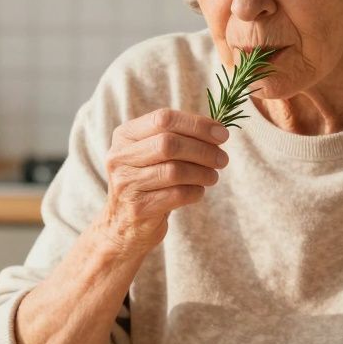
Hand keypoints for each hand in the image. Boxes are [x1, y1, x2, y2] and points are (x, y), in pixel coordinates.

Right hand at [98, 108, 229, 255]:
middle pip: (169, 144)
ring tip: (212, 176)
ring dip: (202, 173)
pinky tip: (198, 191)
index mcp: (125, 135)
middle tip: (222, 159)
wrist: (124, 224)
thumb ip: (178, 137)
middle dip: (203, 150)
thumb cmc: (148, 181)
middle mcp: (120, 157)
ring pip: (175, 171)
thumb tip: (217, 131)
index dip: (197, 124)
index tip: (222, 134)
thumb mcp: (153, 153)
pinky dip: (195, 191)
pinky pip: (177, 195)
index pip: (164, 119)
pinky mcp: (138, 208)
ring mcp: (126, 184)